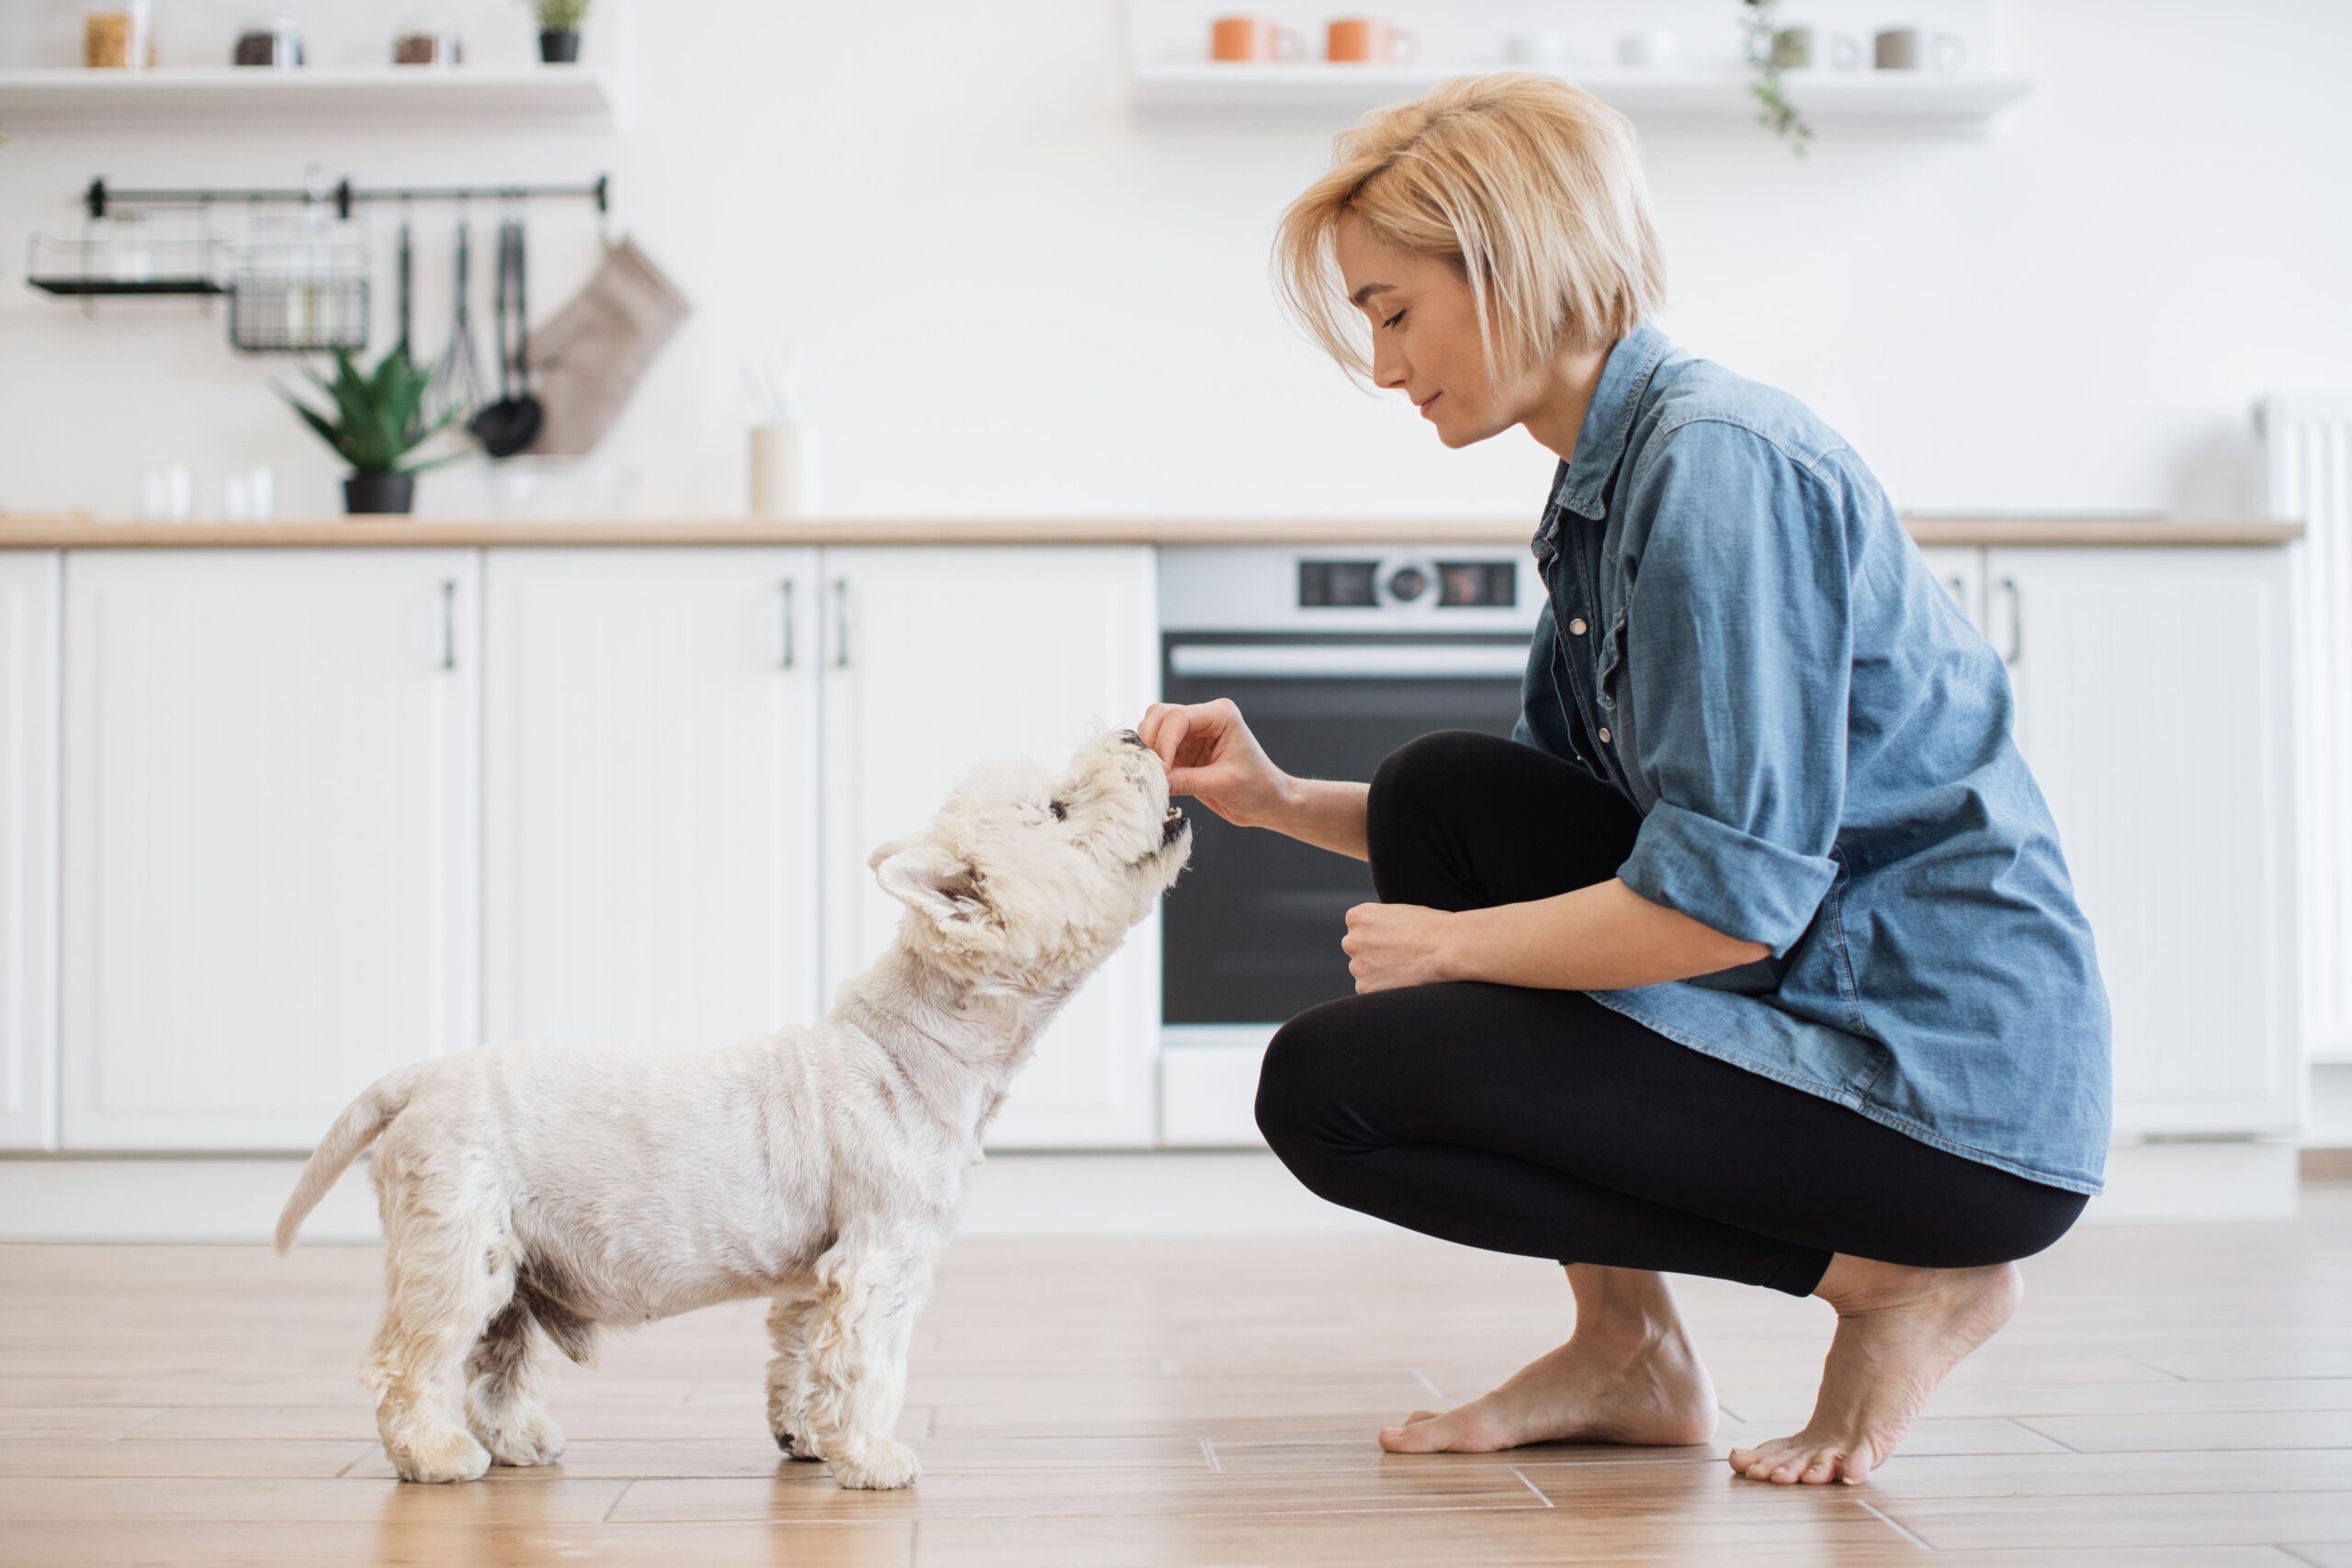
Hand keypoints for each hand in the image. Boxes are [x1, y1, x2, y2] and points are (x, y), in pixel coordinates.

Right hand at [1137, 698, 1293, 829]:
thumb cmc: (1258, 787)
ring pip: (1153, 730)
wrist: (1267, 802)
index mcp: (1220, 715)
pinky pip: (1156, 752)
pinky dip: (1151, 764)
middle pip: (1159, 716)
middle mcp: (1203, 718)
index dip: (1164, 741)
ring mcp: (1190, 734)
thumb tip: (1154, 781)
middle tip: (1149, 771)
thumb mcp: (1224, 784)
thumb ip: (1187, 781)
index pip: (1179, 717)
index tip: (1162, 770)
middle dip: (1150, 742)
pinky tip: (1155, 781)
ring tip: (1152, 777)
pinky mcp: (1182, 752)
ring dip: (1147, 752)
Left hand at [1341, 901, 1459, 992]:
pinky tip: (1405, 980)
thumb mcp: (1400, 913)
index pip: (1360, 929)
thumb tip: (1379, 938)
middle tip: (1401, 957)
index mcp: (1357, 917)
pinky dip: (1385, 988)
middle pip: (1359, 950)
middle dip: (1374, 954)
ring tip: (1407, 968)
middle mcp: (1351, 940)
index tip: (1396, 940)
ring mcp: (1356, 965)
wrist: (1447, 946)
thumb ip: (1382, 924)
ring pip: (1364, 971)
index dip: (1380, 935)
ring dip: (1380, 972)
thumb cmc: (1433, 927)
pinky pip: (1372, 990)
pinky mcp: (1365, 988)